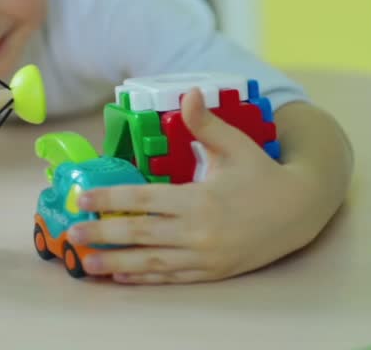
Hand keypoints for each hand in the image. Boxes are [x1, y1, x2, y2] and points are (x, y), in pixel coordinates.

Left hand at [68, 89, 323, 283]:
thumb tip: (189, 93)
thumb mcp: (237, 144)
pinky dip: (145, 278)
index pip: (146, 200)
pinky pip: (172, 277)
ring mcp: (205, 256)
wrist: (299, 212)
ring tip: (85, 264)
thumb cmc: (262, 174)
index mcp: (200, 198)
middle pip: (142, 234)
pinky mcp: (212, 272)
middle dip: (103, 234)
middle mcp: (199, 231)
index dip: (111, 199)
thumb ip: (206, 123)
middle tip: (71, 233)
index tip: (83, 198)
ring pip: (152, 261)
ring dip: (116, 263)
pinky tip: (122, 276)